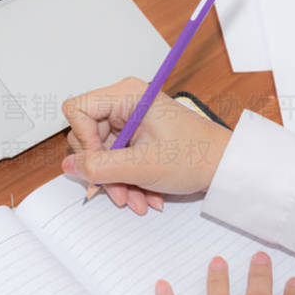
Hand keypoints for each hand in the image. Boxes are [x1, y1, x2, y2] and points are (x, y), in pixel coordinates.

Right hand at [60, 77, 231, 212]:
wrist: (225, 166)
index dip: (83, 140)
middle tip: (118, 191)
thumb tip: (68, 165)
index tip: (99, 163)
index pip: (78, 110)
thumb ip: (99, 167)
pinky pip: (117, 158)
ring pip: (102, 152)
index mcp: (127, 95)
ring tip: (136, 198)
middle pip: (88, 135)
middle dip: (102, 169)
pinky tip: (144, 194)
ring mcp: (131, 120)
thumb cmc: (197, 155)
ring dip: (116, 180)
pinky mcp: (136, 136)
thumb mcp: (141, 166)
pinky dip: (127, 179)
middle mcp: (126, 102)